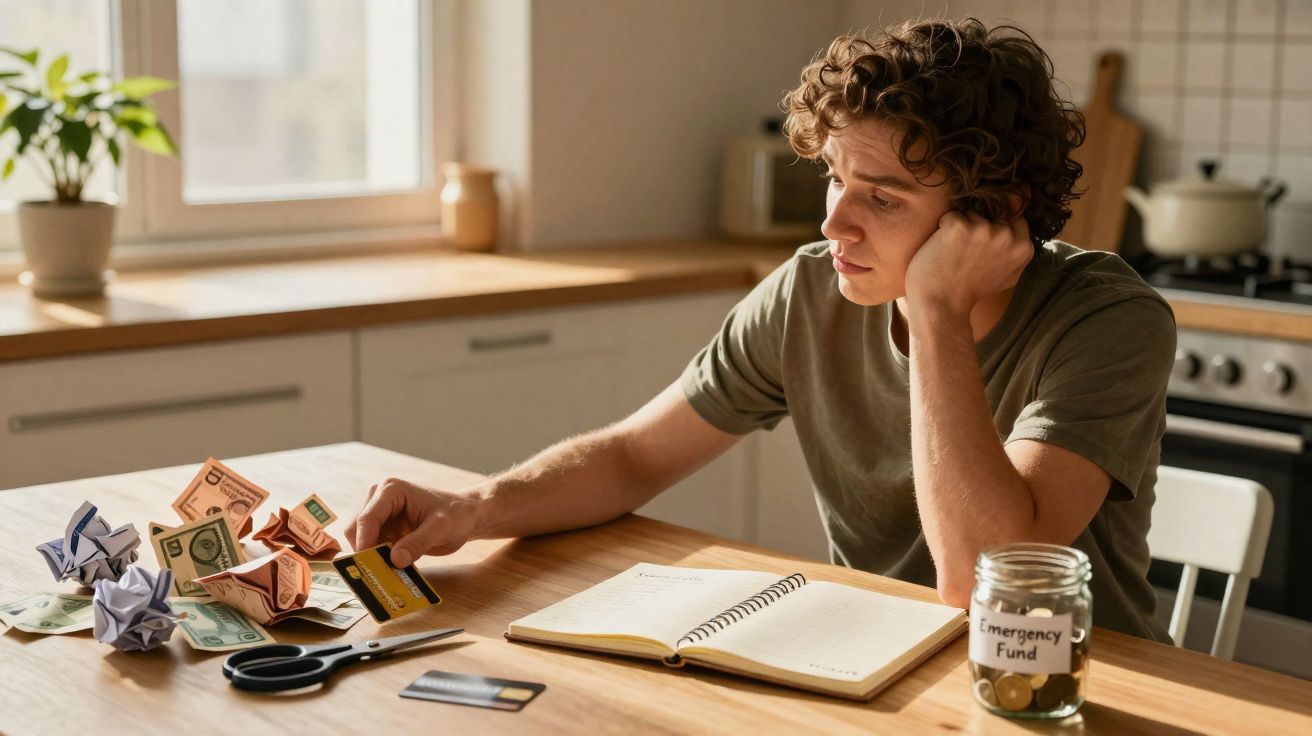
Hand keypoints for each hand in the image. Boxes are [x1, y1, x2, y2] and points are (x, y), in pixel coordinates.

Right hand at [344, 477, 485, 567]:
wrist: (464, 516)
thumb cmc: (455, 515)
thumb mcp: (441, 529)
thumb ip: (418, 543)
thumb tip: (395, 560)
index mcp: (391, 490)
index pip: (368, 518)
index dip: (365, 542)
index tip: (369, 566)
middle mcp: (378, 498)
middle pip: (356, 528)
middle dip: (364, 551)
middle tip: (377, 573)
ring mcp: (378, 513)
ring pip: (359, 539)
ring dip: (369, 556)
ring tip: (388, 570)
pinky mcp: (382, 528)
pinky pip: (370, 546)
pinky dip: (376, 558)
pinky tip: (391, 567)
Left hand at [904, 211, 1032, 316]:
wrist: (941, 305)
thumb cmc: (971, 293)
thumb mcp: (1007, 278)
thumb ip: (1019, 255)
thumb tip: (1022, 230)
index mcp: (1022, 247)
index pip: (1016, 219)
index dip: (998, 229)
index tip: (985, 245)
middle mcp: (1006, 236)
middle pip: (992, 216)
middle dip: (979, 228)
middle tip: (967, 255)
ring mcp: (983, 229)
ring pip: (971, 214)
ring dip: (961, 229)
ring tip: (954, 254)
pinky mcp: (959, 226)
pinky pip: (950, 216)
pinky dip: (943, 229)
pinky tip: (942, 250)